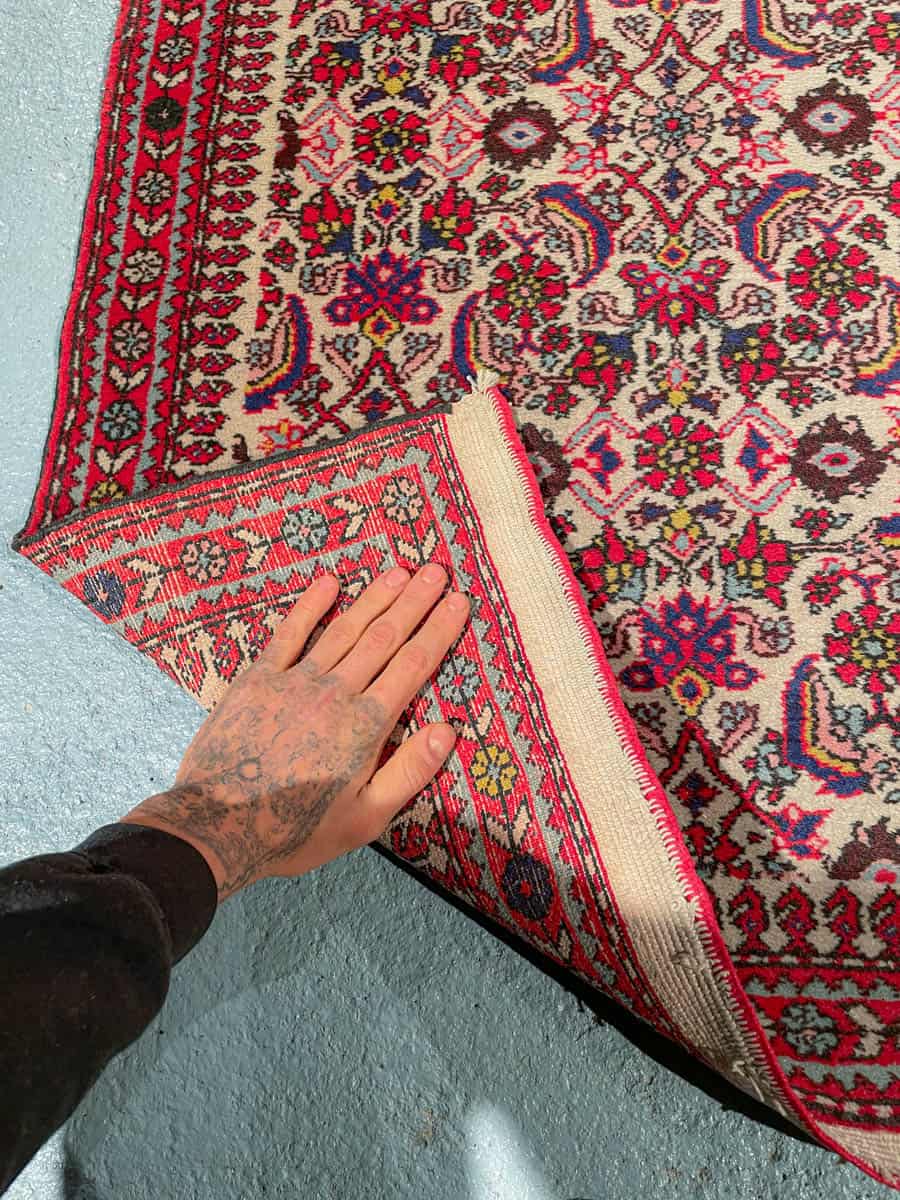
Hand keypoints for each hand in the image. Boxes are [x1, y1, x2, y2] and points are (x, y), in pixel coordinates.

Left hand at [123, 564, 469, 898]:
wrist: (216, 826)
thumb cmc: (297, 831)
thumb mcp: (366, 818)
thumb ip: (409, 771)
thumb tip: (449, 729)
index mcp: (365, 726)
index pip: (412, 666)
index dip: (438, 631)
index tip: (459, 601)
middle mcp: (335, 693)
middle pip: (384, 637)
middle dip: (414, 602)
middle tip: (437, 570)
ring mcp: (295, 681)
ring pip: (344, 629)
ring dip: (374, 597)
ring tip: (399, 570)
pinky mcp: (258, 680)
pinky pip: (289, 634)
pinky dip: (310, 606)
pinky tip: (329, 582)